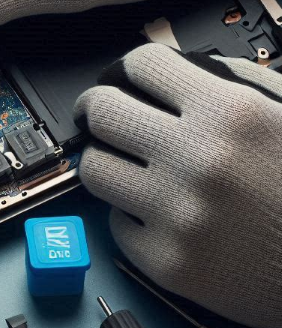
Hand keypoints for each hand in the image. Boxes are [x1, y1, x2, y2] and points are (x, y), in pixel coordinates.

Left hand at [75, 43, 281, 327]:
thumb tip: (169, 70)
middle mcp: (198, 161)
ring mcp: (179, 216)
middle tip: (99, 115)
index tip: (123, 79)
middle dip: (96, 109)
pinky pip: (116, 225)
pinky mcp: (168, 263)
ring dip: (106, 162)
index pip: (142, 65)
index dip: (128, 69)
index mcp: (231, 114)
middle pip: (101, 113)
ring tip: (126, 165)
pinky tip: (160, 214)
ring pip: (94, 169)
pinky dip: (132, 216)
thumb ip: (232, 82)